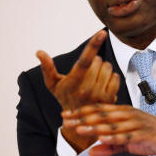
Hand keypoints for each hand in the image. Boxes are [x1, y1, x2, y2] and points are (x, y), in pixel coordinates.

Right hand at [36, 30, 120, 152]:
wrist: (78, 122)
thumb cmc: (65, 98)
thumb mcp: (53, 84)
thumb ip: (47, 67)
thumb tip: (39, 52)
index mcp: (73, 83)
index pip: (85, 60)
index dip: (94, 44)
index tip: (102, 32)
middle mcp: (87, 89)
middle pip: (98, 61)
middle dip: (94, 62)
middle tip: (87, 72)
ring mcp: (99, 94)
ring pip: (108, 67)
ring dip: (103, 69)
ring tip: (94, 77)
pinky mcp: (110, 98)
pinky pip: (115, 76)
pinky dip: (111, 76)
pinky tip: (102, 82)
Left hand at [62, 104, 155, 155]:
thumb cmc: (153, 138)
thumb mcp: (129, 142)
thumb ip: (111, 146)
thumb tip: (92, 150)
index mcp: (125, 113)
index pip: (100, 110)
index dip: (83, 112)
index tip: (66, 115)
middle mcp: (130, 114)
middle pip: (104, 114)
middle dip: (84, 117)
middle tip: (67, 120)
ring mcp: (138, 122)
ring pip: (113, 124)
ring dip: (96, 126)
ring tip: (81, 129)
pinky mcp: (146, 133)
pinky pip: (128, 135)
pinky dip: (115, 137)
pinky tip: (103, 138)